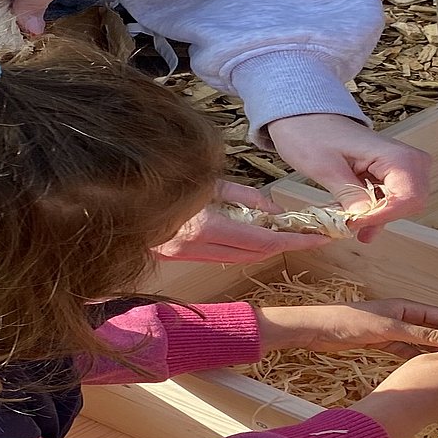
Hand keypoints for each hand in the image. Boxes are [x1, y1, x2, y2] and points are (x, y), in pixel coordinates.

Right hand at [153, 180, 329, 261]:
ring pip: (240, 258)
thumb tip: (275, 213)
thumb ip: (244, 197)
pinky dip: (246, 249)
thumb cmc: (164, 180)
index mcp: (203, 224)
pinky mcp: (181, 258)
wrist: (118, 200)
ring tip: (294, 235)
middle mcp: (196, 246)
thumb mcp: (208, 181)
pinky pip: (224, 256)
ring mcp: (186, 255)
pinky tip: (261, 237)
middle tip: (314, 236)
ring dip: (268, 249)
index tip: (319, 237)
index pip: (261, 241)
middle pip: (254, 255)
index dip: (293, 241)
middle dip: (287, 246)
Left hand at [256, 299, 437, 357]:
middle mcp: (404, 316)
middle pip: (436, 328)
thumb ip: (423, 334)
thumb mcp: (391, 328)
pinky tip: (429, 368)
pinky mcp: (383, 343)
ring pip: (423, 341)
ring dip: (437, 350)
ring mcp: (394, 330)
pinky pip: (407, 351)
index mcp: (408, 306)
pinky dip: (418, 357)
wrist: (318, 329)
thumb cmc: (352, 321)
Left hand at [267, 114, 430, 242]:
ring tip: (350, 223)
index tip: (354, 224)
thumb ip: (347, 192)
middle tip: (351, 224)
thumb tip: (363, 217)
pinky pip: (395, 199)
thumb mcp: (323, 166)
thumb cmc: (312, 134)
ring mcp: (403, 166)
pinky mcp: (394, 173)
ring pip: (405, 204)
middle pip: (412, 203)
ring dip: (378, 217)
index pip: (408, 198)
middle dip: (382, 218)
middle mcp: (408, 159)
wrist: (307, 118)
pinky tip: (356, 216)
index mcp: (394, 154)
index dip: (382, 216)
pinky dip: (376, 211)